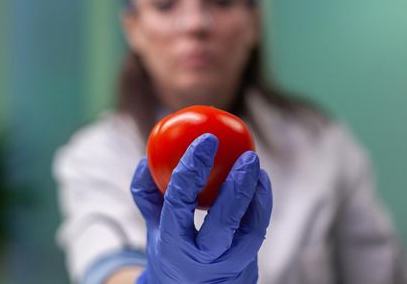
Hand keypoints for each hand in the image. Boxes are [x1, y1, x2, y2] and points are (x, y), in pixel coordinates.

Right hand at [130, 133, 272, 283]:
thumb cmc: (170, 251)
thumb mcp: (153, 227)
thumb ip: (147, 195)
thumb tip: (145, 159)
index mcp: (172, 245)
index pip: (179, 203)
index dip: (191, 169)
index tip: (206, 140)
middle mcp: (202, 259)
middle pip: (224, 222)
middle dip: (237, 186)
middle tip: (247, 155)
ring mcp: (229, 265)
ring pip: (252, 229)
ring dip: (258, 195)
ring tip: (255, 166)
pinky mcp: (247, 264)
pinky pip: (258, 230)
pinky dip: (262, 203)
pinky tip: (260, 180)